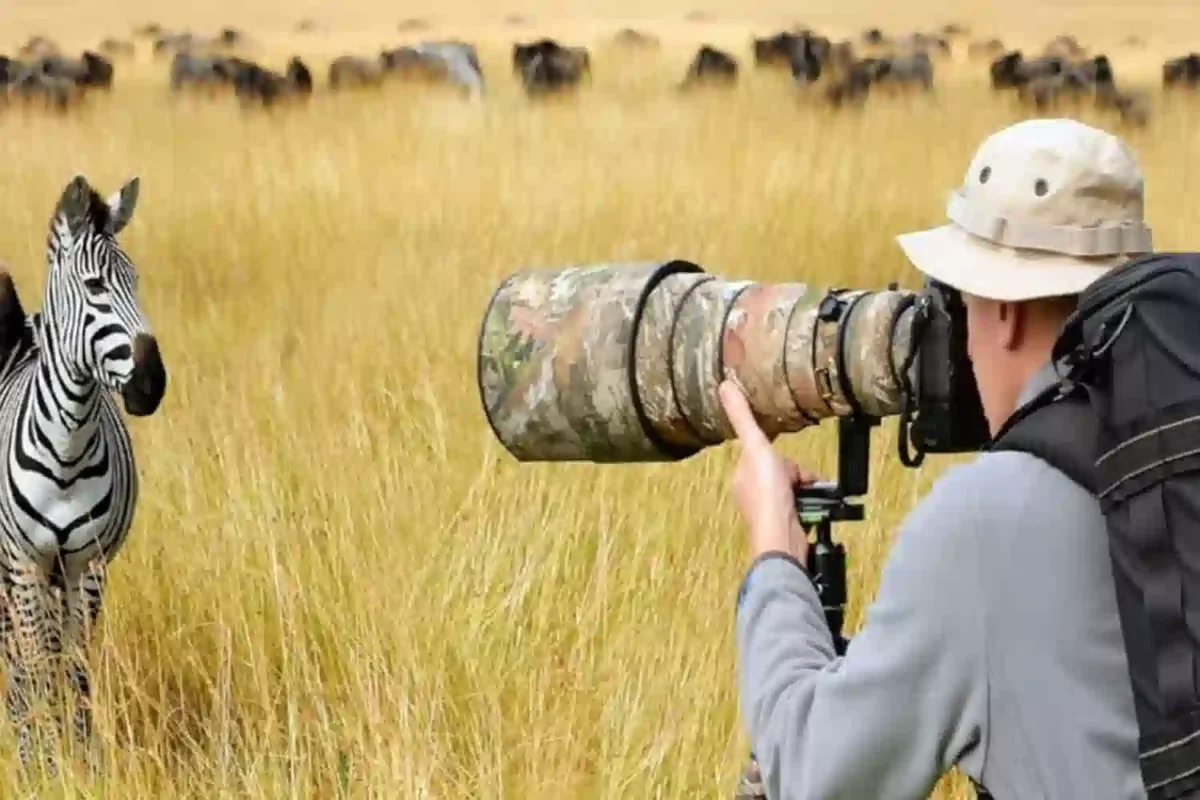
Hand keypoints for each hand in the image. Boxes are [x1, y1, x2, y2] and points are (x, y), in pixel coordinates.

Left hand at [718, 380, 818, 563]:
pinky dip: (814, 503)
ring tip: (814, 493)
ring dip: (809, 488)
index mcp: (741, 475)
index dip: (778, 453)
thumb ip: (743, 417)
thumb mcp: (756, 447)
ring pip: (795, 486)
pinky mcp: (786, 522)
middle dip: (798, 472)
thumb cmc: (766, 495)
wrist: (783, 537)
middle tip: (802, 480)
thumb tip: (724, 384)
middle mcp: (751, 493)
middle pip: (782, 469)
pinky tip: (817, 507)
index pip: (763, 453)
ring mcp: (768, 509)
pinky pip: (802, 504)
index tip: (788, 461)